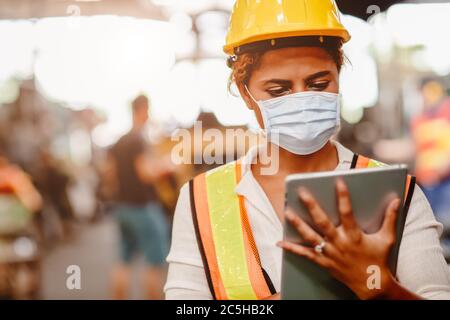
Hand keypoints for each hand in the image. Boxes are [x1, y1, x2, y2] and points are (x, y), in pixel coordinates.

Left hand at [277, 179, 400, 299]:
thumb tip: (397, 201)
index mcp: (354, 235)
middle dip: (312, 206)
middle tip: (302, 192)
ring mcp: (330, 253)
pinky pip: (305, 255)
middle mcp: (340, 243)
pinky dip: (292, 248)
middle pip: (323, 222)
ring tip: (287, 212)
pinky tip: (280, 242)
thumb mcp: (387, 239)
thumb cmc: (378, 260)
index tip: (338, 181)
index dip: (343, 196)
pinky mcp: (323, 262)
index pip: (347, 212)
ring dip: (298, 224)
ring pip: (311, 237)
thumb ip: (390, 218)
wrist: (372, 285)